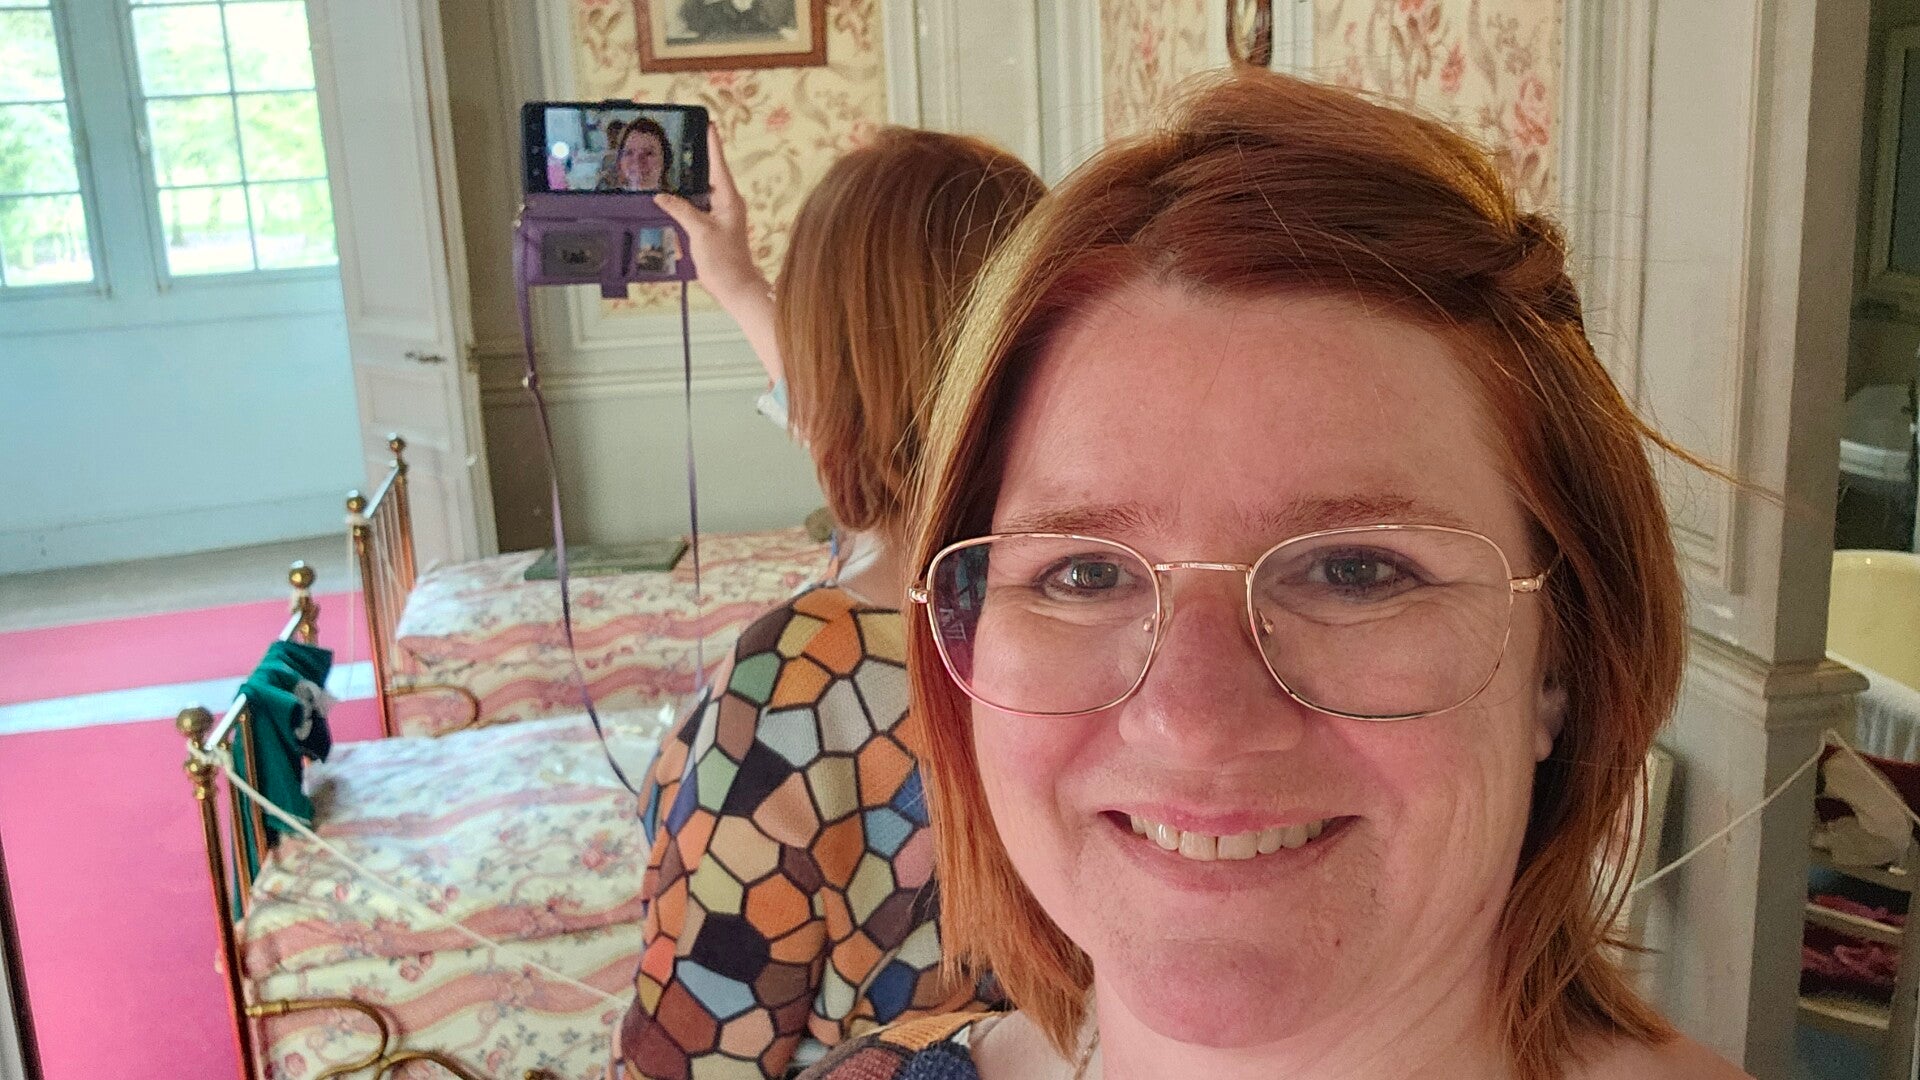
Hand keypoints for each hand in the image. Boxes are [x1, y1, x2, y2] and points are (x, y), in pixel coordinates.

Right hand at [654, 126, 781, 381]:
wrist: (735, 287)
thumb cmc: (724, 260)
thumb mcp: (700, 231)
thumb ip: (681, 210)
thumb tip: (662, 196)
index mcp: (729, 198)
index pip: (718, 163)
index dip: (712, 143)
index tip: (707, 122)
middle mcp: (727, 203)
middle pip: (709, 173)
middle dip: (696, 157)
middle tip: (681, 138)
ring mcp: (721, 215)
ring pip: (703, 189)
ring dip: (689, 178)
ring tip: (672, 162)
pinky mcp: (713, 227)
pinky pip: (698, 205)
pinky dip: (686, 198)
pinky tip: (672, 195)